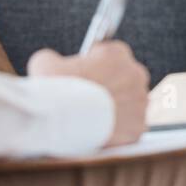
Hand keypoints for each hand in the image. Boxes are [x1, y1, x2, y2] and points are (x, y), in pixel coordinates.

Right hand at [27, 42, 149, 146]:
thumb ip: (53, 59)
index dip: (95, 65)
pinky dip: (117, 131)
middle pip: (124, 79)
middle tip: (88, 99)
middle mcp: (136, 74)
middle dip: (110, 87)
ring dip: (115, 109)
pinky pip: (129, 128)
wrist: (63, 121)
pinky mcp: (139, 127)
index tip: (85, 75)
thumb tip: (50, 61)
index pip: (110, 55)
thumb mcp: (44, 63)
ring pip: (130, 104)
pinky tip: (100, 133)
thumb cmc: (54, 88)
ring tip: (92, 118)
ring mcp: (140, 102)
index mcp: (117, 53)